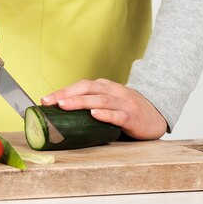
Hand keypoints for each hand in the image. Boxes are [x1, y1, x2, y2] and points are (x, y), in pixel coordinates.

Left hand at [41, 79, 166, 139]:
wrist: (157, 114)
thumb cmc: (127, 109)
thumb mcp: (108, 101)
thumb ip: (89, 104)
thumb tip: (60, 113)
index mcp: (105, 87)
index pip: (81, 85)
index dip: (63, 91)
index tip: (45, 100)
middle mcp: (113, 92)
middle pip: (88, 90)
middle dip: (67, 95)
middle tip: (50, 102)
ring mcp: (124, 104)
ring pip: (100, 101)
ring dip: (81, 102)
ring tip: (65, 105)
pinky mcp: (133, 118)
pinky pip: (118, 115)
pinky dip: (105, 114)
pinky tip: (94, 115)